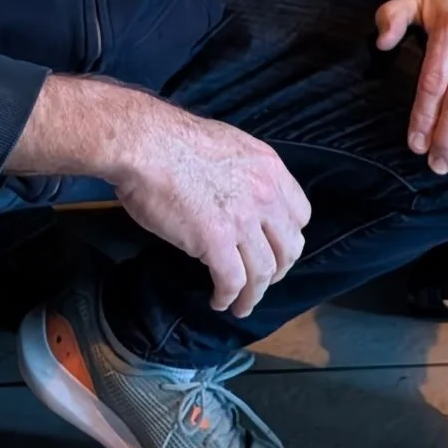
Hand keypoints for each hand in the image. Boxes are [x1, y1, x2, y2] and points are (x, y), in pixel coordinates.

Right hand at [90, 86, 312, 318]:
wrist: (147, 144)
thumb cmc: (174, 141)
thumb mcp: (228, 145)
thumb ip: (245, 172)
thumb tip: (240, 193)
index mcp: (269, 166)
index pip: (301, 213)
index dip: (288, 236)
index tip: (274, 247)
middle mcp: (264, 193)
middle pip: (290, 247)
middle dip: (278, 270)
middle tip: (262, 282)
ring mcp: (242, 218)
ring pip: (264, 271)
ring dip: (253, 295)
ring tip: (241, 305)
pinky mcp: (215, 240)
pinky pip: (233, 281)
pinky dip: (227, 297)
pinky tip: (218, 300)